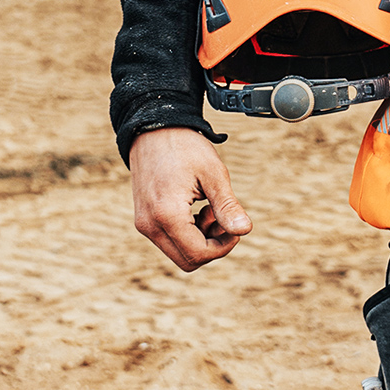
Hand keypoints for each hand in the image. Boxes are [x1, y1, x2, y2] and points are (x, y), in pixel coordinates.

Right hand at [128, 127, 252, 270]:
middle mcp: (149, 225)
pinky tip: (197, 208)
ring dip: (200, 239)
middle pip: (188, 261)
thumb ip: (227, 206)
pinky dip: (188, 232)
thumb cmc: (185, 147)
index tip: (235, 225)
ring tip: (209, 208)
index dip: (224, 247)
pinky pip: (169, 240)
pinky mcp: (144, 220)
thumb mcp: (213, 173)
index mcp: (167, 215)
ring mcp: (144, 224)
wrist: (154, 129)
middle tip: (222, 217)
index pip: (198, 253)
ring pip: (178, 253)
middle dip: (212, 246)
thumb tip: (244, 231)